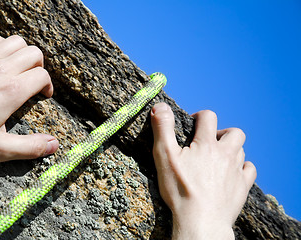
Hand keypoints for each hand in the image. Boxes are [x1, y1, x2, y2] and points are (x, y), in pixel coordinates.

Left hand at [0, 34, 58, 161]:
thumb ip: (28, 147)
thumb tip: (54, 145)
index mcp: (12, 91)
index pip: (42, 76)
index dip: (47, 86)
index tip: (42, 95)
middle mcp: (2, 69)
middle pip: (35, 54)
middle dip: (39, 68)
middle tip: (32, 81)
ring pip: (17, 43)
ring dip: (23, 55)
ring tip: (18, 69)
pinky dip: (3, 47)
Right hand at [151, 103, 256, 238]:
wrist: (201, 221)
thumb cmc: (180, 189)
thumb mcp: (164, 156)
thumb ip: (163, 128)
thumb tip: (160, 105)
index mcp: (206, 144)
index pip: (208, 116)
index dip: (199, 116)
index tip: (192, 125)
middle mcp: (225, 153)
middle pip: (234, 132)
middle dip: (221, 132)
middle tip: (208, 142)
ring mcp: (236, 170)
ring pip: (241, 150)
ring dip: (230, 149)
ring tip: (216, 158)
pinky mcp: (242, 186)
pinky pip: (249, 169)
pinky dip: (242, 166)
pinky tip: (231, 172)